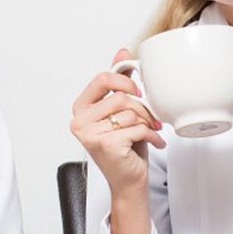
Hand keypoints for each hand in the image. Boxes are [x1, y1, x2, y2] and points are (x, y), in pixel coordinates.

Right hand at [70, 49, 163, 233]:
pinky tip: (152, 142)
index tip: (137, 92)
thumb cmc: (124, 147)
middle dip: (142, 108)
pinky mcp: (105, 145)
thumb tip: (121, 52)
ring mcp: (90, 134)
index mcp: (81, 108)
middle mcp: (80, 121)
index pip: (102, 78)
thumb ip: (119, 82)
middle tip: (150, 118)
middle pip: (120, 97)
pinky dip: (151, 135)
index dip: (124, 81)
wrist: (128, 181)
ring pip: (130, 113)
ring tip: (150, 132)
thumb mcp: (121, 111)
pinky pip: (137, 128)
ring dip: (148, 123)